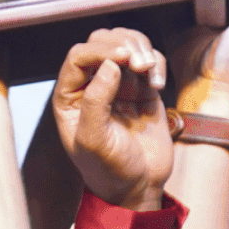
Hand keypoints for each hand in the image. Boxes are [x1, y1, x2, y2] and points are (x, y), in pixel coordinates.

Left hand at [52, 26, 176, 209]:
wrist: (139, 187)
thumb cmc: (109, 169)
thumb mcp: (95, 140)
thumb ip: (96, 101)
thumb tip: (109, 64)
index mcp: (70, 96)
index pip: (79, 56)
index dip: (100, 51)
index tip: (123, 59)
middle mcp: (91, 85)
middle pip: (102, 41)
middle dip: (123, 45)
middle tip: (140, 64)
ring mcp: (119, 85)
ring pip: (127, 44)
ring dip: (141, 49)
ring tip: (150, 71)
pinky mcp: (143, 89)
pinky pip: (150, 60)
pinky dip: (157, 63)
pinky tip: (158, 84)